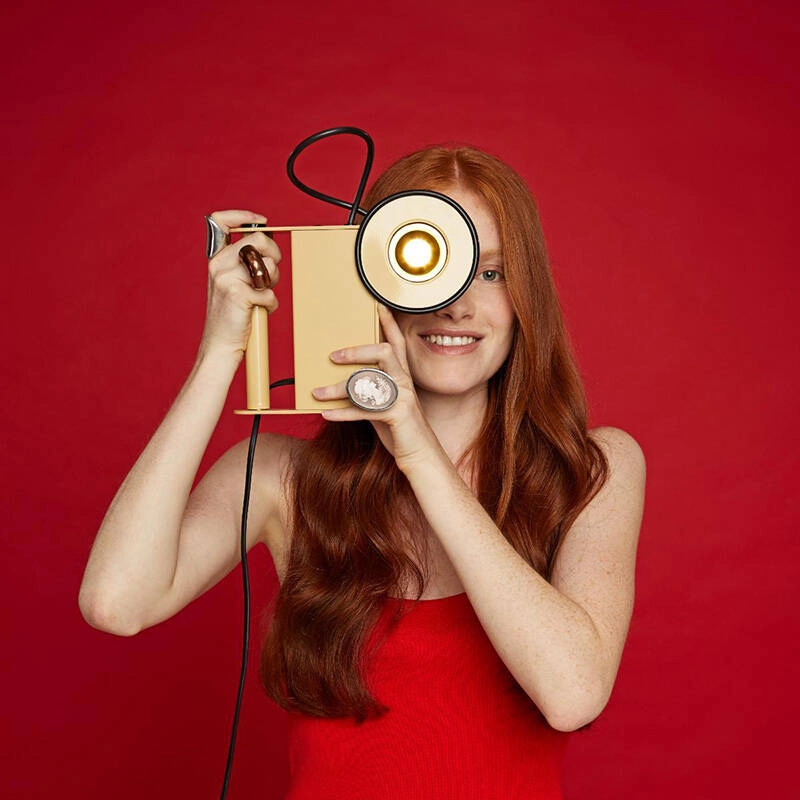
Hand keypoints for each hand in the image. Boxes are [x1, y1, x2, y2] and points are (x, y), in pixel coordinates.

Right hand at [200, 210, 280, 359]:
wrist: (220, 345)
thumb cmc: (231, 316)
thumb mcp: (233, 283)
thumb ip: (245, 264)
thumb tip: (268, 246)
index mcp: (216, 260)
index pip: (220, 221)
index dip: (243, 215)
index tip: (261, 221)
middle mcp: (218, 265)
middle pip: (258, 240)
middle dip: (274, 254)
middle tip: (271, 273)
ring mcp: (226, 279)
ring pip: (267, 265)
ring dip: (273, 282)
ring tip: (262, 295)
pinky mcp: (238, 294)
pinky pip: (269, 292)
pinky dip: (270, 304)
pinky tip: (259, 310)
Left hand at [312, 305, 442, 471]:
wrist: (422, 456)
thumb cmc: (399, 429)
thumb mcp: (383, 406)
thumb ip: (368, 391)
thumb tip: (341, 383)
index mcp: (403, 376)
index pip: (397, 343)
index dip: (389, 323)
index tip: (377, 305)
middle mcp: (405, 382)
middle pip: (384, 351)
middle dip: (357, 350)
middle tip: (333, 355)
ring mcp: (403, 397)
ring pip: (368, 382)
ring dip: (339, 387)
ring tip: (316, 392)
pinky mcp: (398, 416)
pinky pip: (365, 411)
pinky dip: (342, 412)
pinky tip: (326, 413)